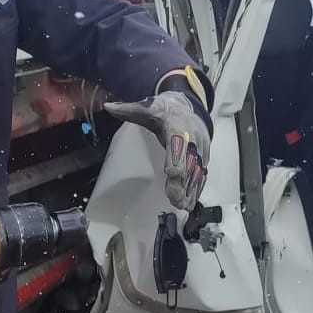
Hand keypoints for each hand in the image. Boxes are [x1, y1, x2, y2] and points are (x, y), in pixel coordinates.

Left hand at [105, 91, 210, 211]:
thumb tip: (108, 107)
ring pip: (197, 170)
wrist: (186, 109)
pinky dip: (197, 189)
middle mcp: (192, 137)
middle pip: (188, 161)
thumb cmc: (165, 112)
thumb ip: (128, 110)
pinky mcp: (203, 158)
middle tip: (176, 199)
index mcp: (177, 125)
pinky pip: (201, 174)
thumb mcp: (147, 109)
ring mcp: (200, 149)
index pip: (178, 141)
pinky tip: (190, 202)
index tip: (172, 172)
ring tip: (183, 206)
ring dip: (191, 190)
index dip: (176, 157)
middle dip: (183, 181)